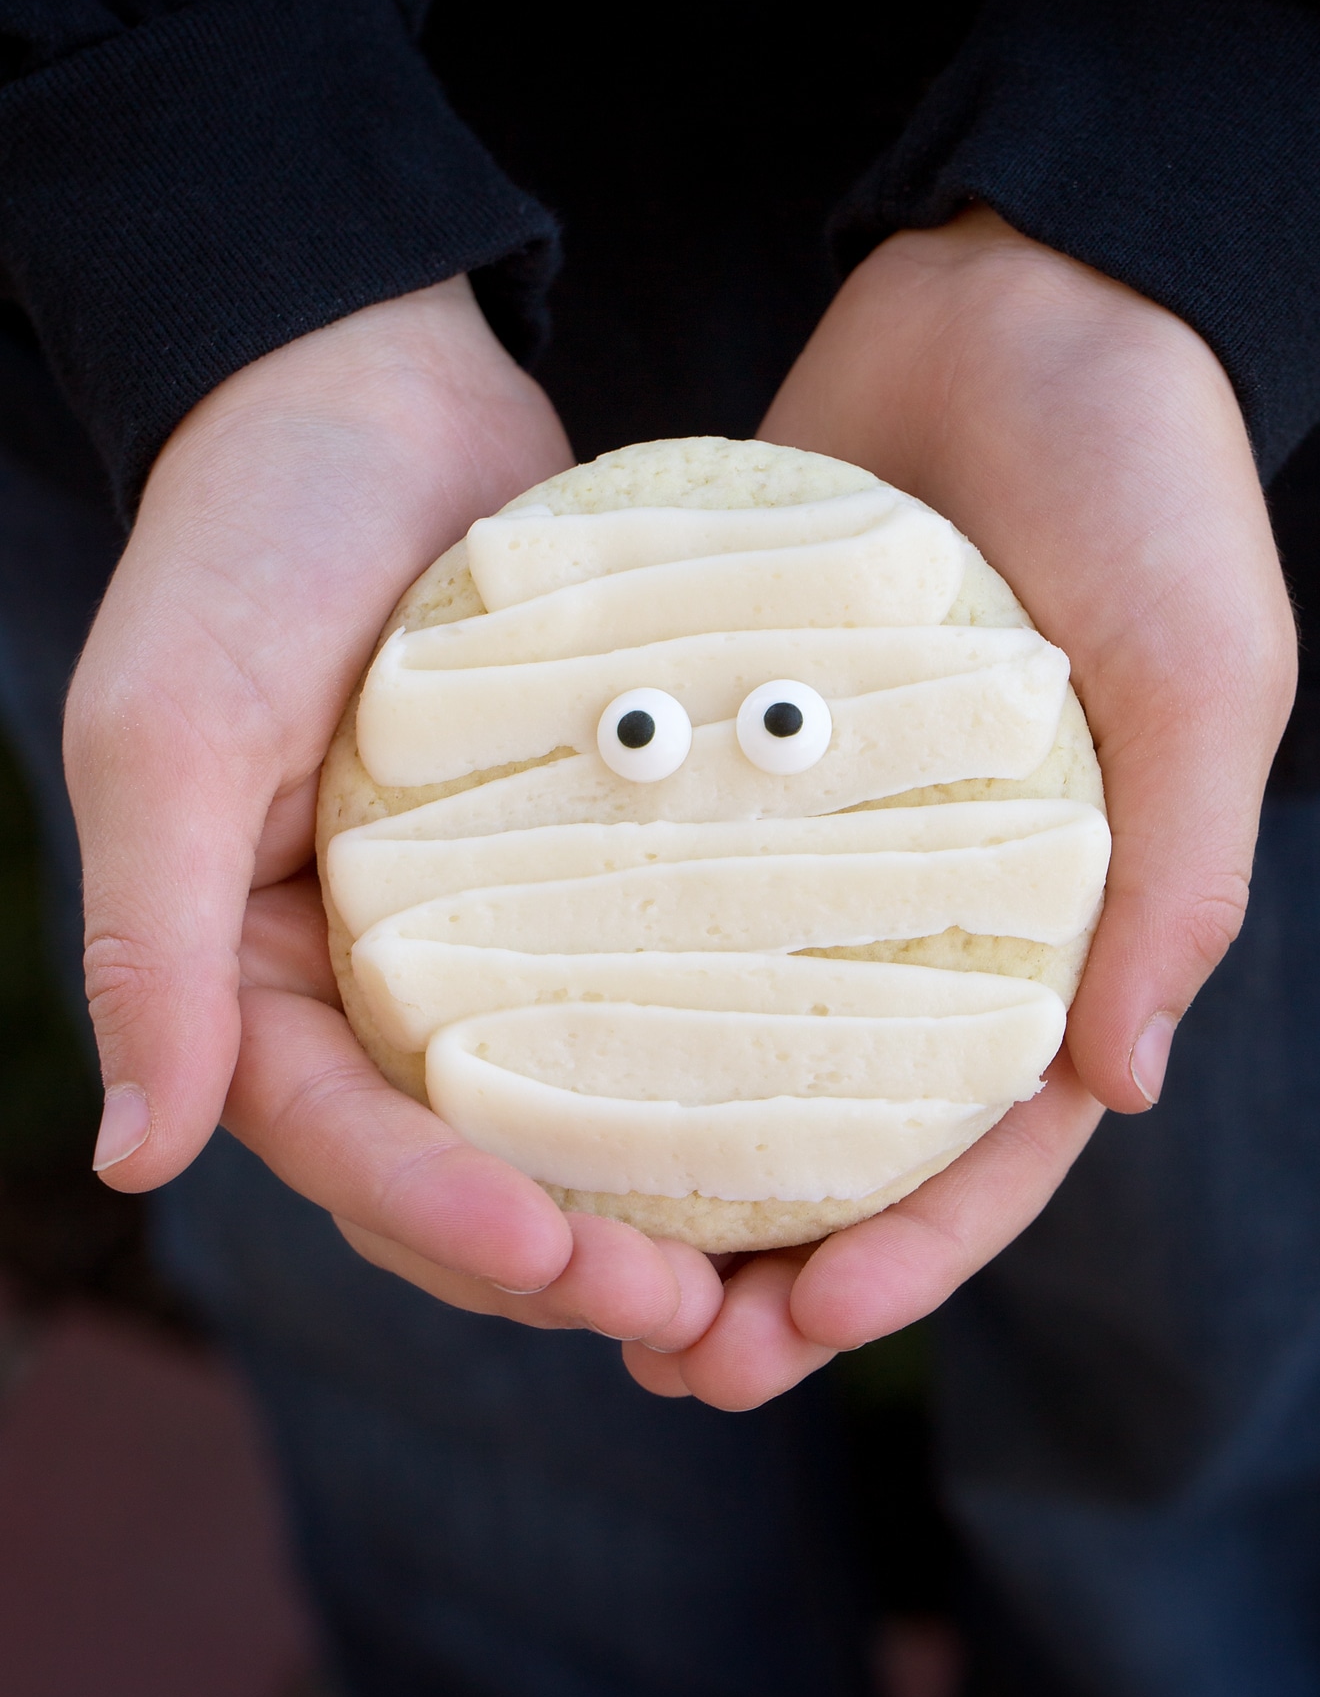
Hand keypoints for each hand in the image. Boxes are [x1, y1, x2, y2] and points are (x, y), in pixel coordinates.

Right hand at [65, 278, 722, 1346]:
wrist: (374, 374)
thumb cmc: (248, 535)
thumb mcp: (168, 729)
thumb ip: (148, 942)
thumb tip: (135, 1164)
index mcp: (253, 971)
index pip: (344, 1141)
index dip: (450, 1221)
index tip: (576, 1272)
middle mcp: (365, 973)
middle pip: (462, 1164)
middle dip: (569, 1258)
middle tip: (705, 1322)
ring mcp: (477, 925)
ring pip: (566, 1106)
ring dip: (655, 1198)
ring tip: (774, 1275)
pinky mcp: (574, 865)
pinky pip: (641, 988)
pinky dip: (703, 1063)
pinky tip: (806, 1113)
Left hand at [625, 208, 1296, 1407]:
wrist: (1020, 292)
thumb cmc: (1146, 474)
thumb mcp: (1199, 670)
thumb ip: (1172, 875)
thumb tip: (1119, 1091)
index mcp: (1071, 910)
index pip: (995, 1132)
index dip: (915, 1252)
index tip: (809, 1329)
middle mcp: (943, 896)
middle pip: (851, 1119)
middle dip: (773, 1254)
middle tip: (663, 1348)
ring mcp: (828, 831)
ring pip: (744, 1034)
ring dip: (667, 1152)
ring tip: (565, 1251)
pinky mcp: (734, 743)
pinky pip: (667, 887)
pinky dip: (605, 977)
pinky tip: (515, 1052)